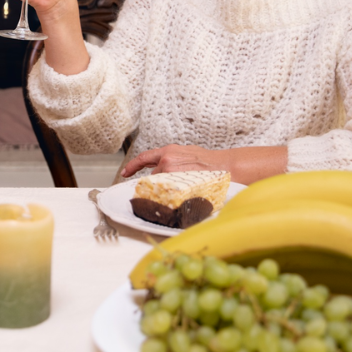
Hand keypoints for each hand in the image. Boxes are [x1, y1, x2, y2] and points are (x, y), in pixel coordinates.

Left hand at [120, 144, 288, 184]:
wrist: (227, 167)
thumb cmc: (211, 163)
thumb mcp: (189, 154)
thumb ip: (174, 160)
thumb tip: (165, 169)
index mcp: (169, 152)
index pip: (144, 158)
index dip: (133, 166)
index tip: (124, 173)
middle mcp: (167, 160)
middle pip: (154, 177)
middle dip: (161, 185)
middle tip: (174, 190)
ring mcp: (172, 173)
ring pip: (161, 188)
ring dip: (168, 192)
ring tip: (186, 190)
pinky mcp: (177, 185)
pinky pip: (168, 196)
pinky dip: (172, 199)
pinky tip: (183, 198)